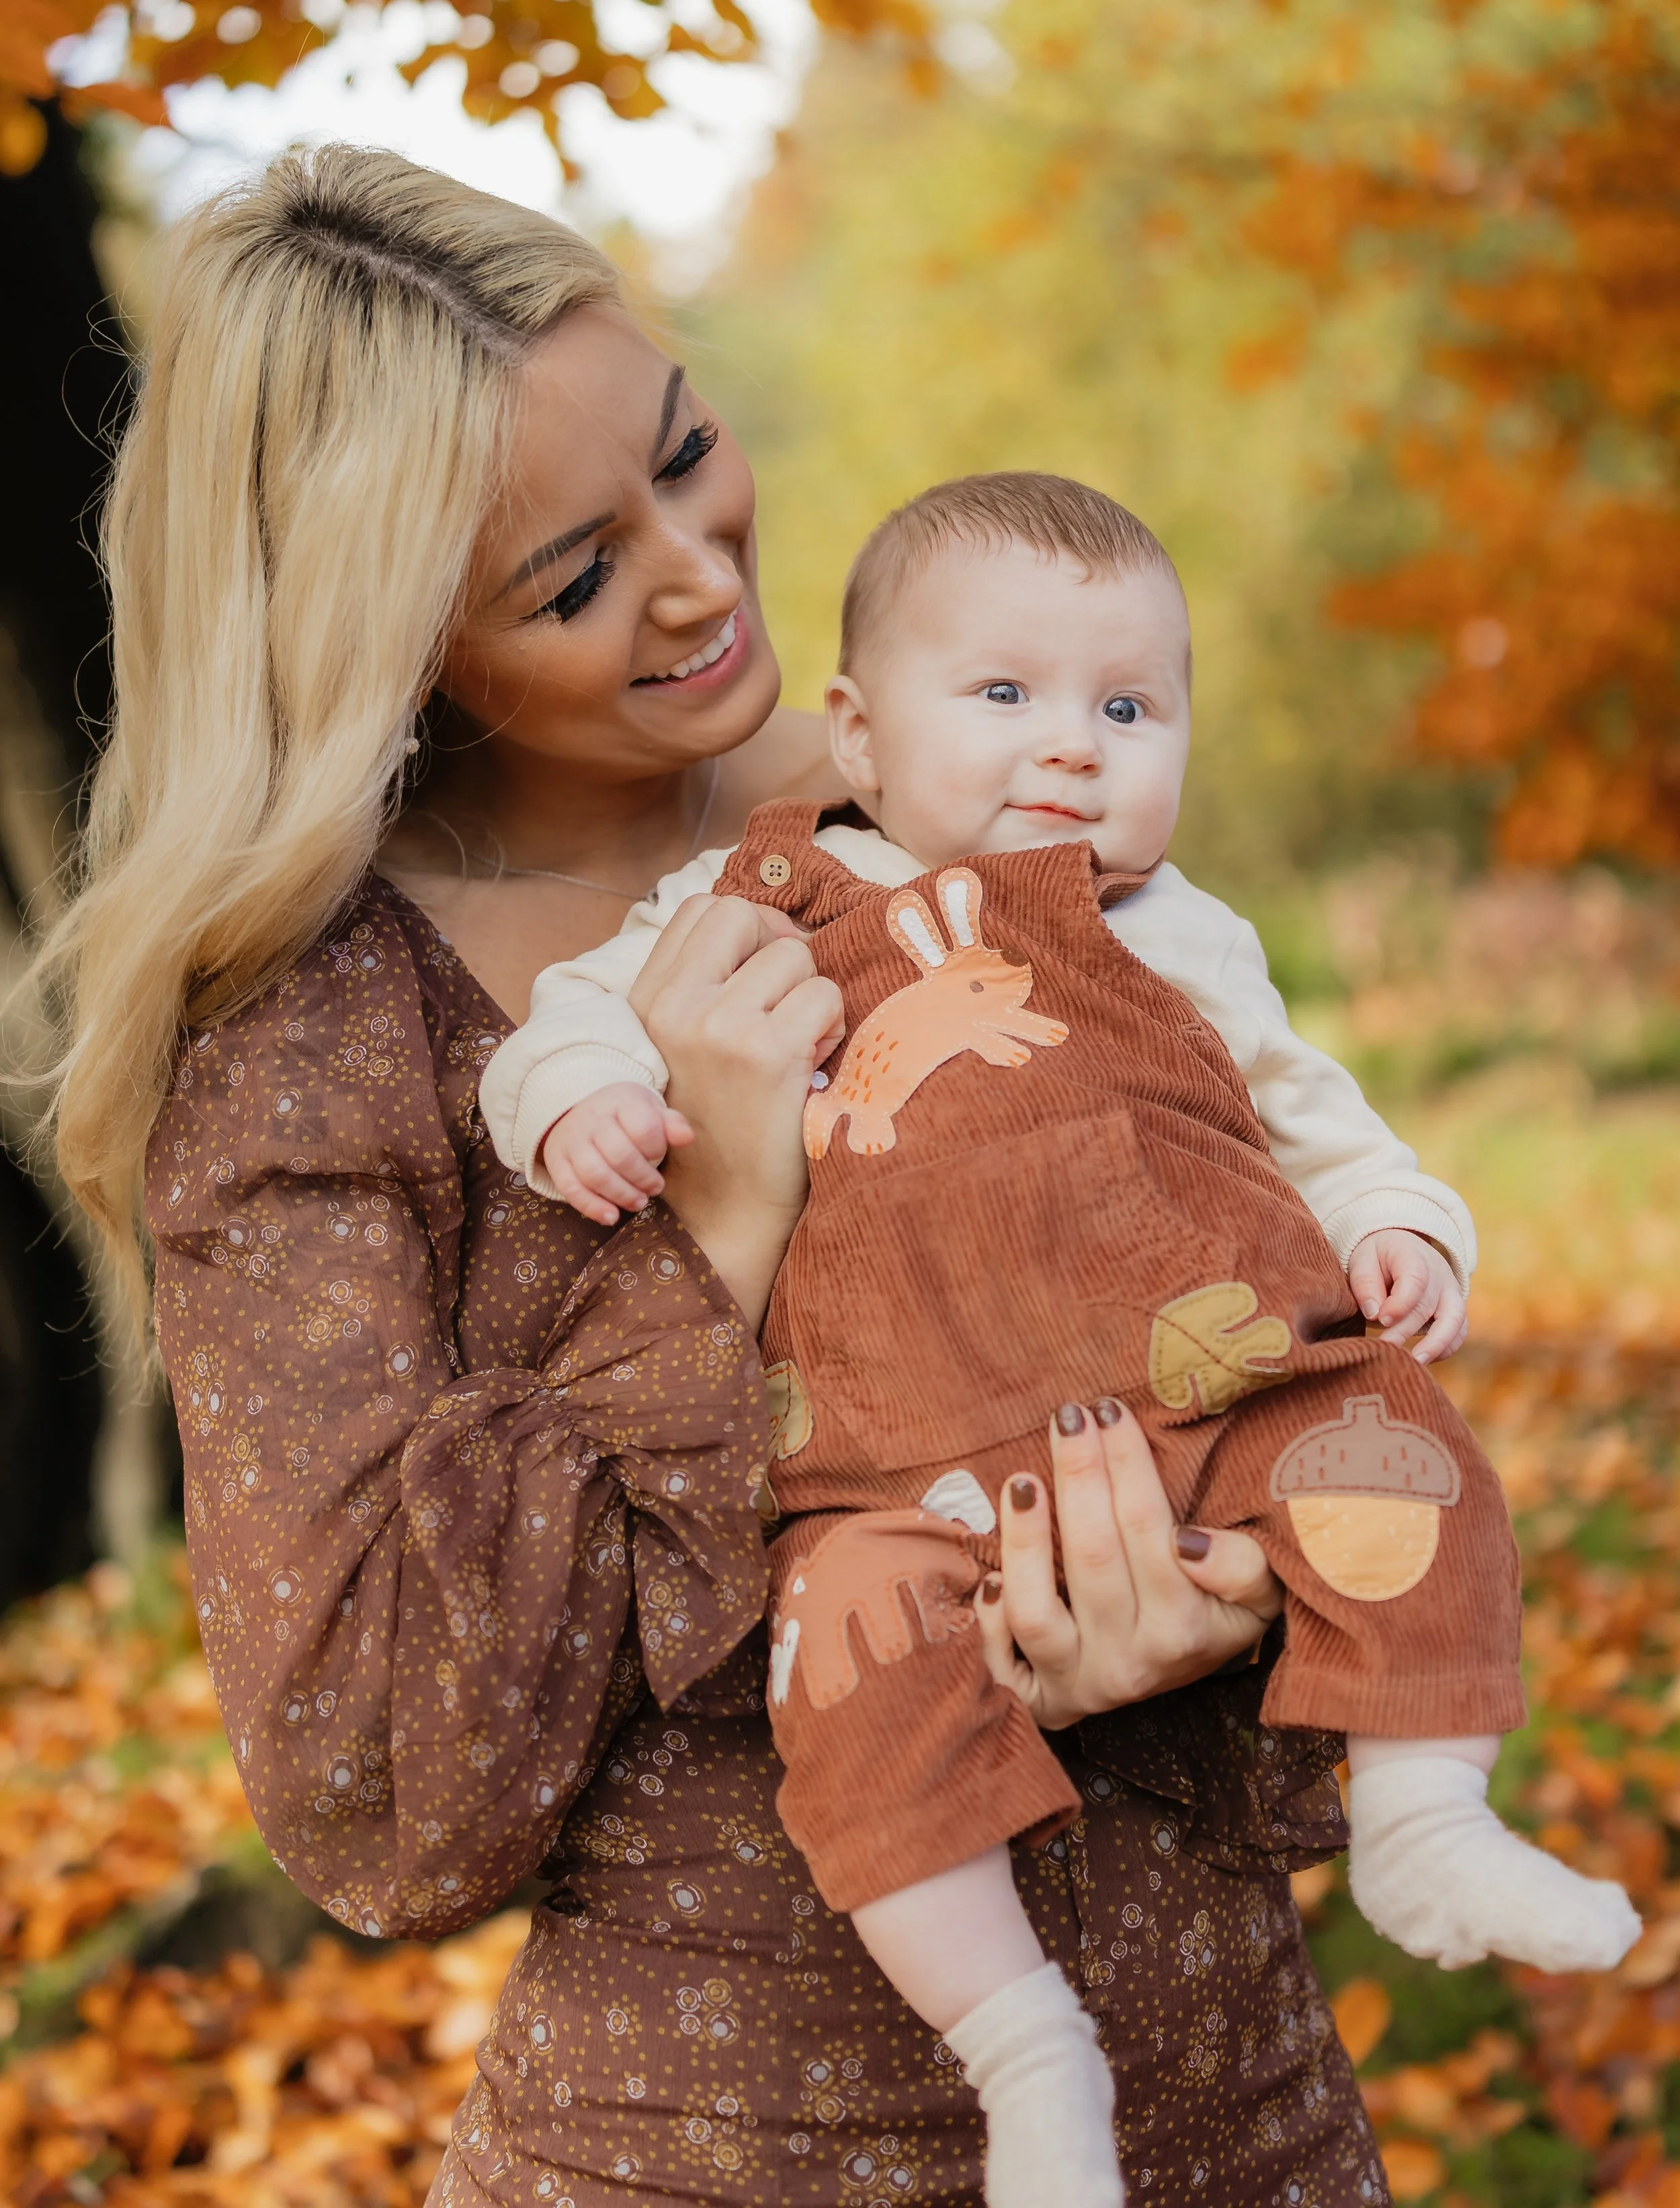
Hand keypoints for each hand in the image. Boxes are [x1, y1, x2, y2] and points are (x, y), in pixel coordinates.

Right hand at [538, 1082, 694, 1227]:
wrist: (578, 1105)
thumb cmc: (623, 1114)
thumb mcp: (649, 1109)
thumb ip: (671, 1124)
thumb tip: (687, 1137)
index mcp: (620, 1102)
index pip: (644, 1129)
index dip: (657, 1150)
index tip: (658, 1155)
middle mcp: (592, 1120)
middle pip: (620, 1156)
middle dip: (643, 1178)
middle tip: (655, 1188)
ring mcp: (571, 1140)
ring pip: (594, 1174)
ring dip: (621, 1195)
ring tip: (638, 1202)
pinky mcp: (556, 1161)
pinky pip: (570, 1188)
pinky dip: (591, 1206)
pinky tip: (611, 1217)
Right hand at [630, 894, 844, 1325]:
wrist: (725, 1213)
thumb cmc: (720, 1129)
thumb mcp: (687, 1050)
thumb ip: (707, 988)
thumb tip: (774, 927)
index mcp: (649, 1002)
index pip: (700, 909)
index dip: (747, 927)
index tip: (765, 972)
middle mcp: (675, 1008)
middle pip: (744, 915)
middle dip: (781, 949)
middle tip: (791, 1003)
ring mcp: (718, 1028)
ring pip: (794, 958)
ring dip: (813, 997)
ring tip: (802, 1046)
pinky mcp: (766, 1054)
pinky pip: (823, 997)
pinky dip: (833, 1027)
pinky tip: (815, 1067)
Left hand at [975, 1399, 1282, 1731]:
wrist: (1179, 1686)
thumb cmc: (1212, 1614)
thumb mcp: (1256, 1595)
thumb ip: (1245, 1568)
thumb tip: (1189, 1543)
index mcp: (1186, 1630)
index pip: (1149, 1530)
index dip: (1127, 1465)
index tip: (1110, 1411)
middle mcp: (1132, 1661)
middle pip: (1093, 1556)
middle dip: (1078, 1474)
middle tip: (1068, 1416)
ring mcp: (1081, 1681)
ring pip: (1036, 1610)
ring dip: (1024, 1539)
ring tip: (1020, 1480)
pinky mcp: (1040, 1698)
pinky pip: (1001, 1662)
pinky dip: (990, 1617)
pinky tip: (990, 1571)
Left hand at [1348, 1228, 1466, 1362]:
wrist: (1400, 1246)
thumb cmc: (1377, 1256)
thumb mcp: (1362, 1259)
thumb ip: (1365, 1283)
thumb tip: (1374, 1313)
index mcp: (1413, 1255)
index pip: (1415, 1280)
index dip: (1400, 1303)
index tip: (1381, 1319)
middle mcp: (1438, 1273)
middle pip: (1427, 1306)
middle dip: (1405, 1330)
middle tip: (1383, 1347)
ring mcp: (1450, 1291)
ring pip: (1455, 1320)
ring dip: (1436, 1344)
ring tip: (1415, 1362)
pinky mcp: (1454, 1307)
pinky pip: (1460, 1330)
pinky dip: (1447, 1347)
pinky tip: (1424, 1359)